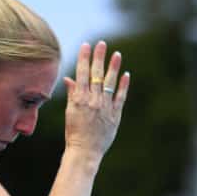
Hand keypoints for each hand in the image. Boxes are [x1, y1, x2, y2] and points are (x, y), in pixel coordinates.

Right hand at [63, 41, 128, 158]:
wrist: (84, 152)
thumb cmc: (74, 133)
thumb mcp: (70, 112)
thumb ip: (72, 94)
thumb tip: (69, 79)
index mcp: (79, 99)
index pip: (82, 73)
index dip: (84, 58)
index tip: (87, 45)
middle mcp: (92, 101)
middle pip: (96, 74)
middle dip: (99, 57)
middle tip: (102, 43)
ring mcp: (104, 107)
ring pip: (110, 83)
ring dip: (113, 67)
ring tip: (117, 54)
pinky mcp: (115, 115)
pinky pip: (120, 97)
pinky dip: (123, 86)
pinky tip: (126, 74)